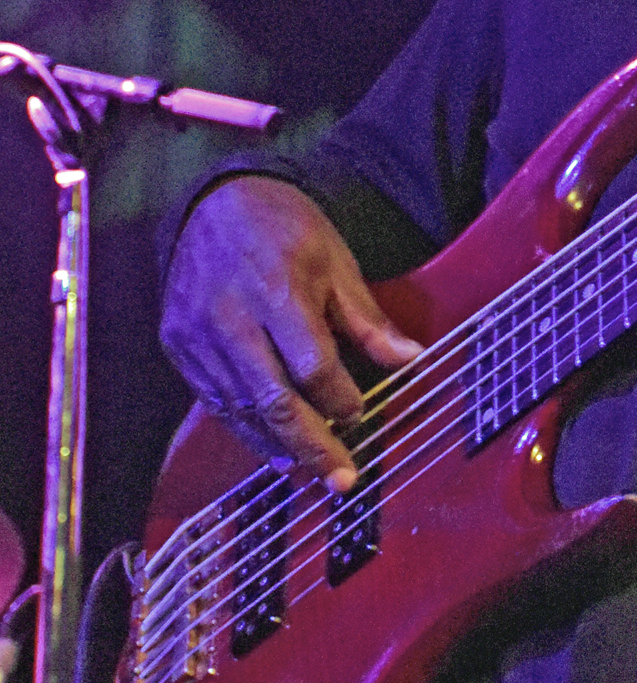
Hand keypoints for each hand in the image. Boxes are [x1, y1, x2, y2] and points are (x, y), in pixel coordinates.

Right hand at [160, 178, 420, 489]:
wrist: (212, 203)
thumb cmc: (284, 230)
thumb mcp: (336, 263)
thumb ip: (368, 320)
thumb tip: (411, 360)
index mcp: (276, 291)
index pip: (312, 366)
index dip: (340, 398)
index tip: (361, 414)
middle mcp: (230, 319)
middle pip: (273, 399)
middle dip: (312, 446)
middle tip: (343, 479)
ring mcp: (198, 335)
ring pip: (241, 408)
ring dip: (279, 446)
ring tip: (313, 473)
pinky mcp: (178, 345)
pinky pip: (214, 400)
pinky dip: (246, 429)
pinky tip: (274, 450)